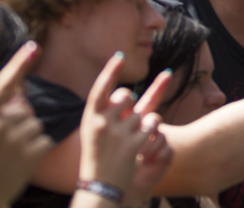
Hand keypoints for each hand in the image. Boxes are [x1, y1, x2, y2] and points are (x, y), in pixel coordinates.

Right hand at [0, 42, 52, 207]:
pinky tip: (22, 163)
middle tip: (3, 146)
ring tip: (10, 156)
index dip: (19, 64)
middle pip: (25, 111)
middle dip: (20, 124)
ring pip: (37, 125)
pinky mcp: (32, 154)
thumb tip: (21, 90)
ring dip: (29, 138)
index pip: (3, 84)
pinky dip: (38, 150)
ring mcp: (15, 140)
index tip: (33, 46)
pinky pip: (45, 140)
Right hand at [79, 52, 172, 202]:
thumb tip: (128, 92)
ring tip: (131, 141)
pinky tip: (142, 145)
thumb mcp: (96, 131)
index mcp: (90, 118)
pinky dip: (152, 132)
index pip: (100, 88)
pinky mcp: (134, 144)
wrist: (100, 188)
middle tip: (125, 122)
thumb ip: (112, 112)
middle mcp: (102, 123)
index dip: (110, 71)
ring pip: (144, 111)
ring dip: (145, 122)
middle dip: (132, 103)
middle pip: (127, 96)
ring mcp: (118, 133)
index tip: (120, 56)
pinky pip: (153, 125)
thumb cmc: (98, 157)